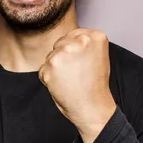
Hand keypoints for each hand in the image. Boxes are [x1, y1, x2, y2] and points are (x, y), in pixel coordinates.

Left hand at [39, 28, 116, 142]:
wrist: (92, 107)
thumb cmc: (95, 85)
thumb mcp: (99, 56)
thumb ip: (85, 43)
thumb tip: (69, 39)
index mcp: (95, 37)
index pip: (72, 35)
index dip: (73, 51)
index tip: (80, 63)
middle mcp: (79, 42)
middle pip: (60, 44)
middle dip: (63, 57)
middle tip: (75, 73)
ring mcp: (63, 53)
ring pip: (50, 57)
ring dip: (55, 68)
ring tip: (70, 80)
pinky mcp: (50, 66)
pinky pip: (43, 70)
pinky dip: (49, 79)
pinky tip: (61, 85)